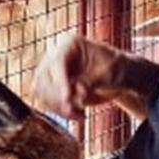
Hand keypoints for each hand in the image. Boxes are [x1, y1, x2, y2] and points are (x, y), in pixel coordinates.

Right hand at [31, 32, 154, 119]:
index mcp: (70, 44)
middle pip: (45, 77)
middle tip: (74, 111)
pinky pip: (45, 100)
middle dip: (58, 97)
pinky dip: (58, 110)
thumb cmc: (115, 68)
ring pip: (41, 90)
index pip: (58, 62)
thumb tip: (76, 92)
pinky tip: (75, 114)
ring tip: (79, 115)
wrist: (116, 77)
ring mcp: (50, 70)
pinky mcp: (50, 85)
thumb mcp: (109, 73)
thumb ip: (92, 81)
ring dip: (57, 106)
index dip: (60, 81)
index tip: (67, 98)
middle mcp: (55, 55)